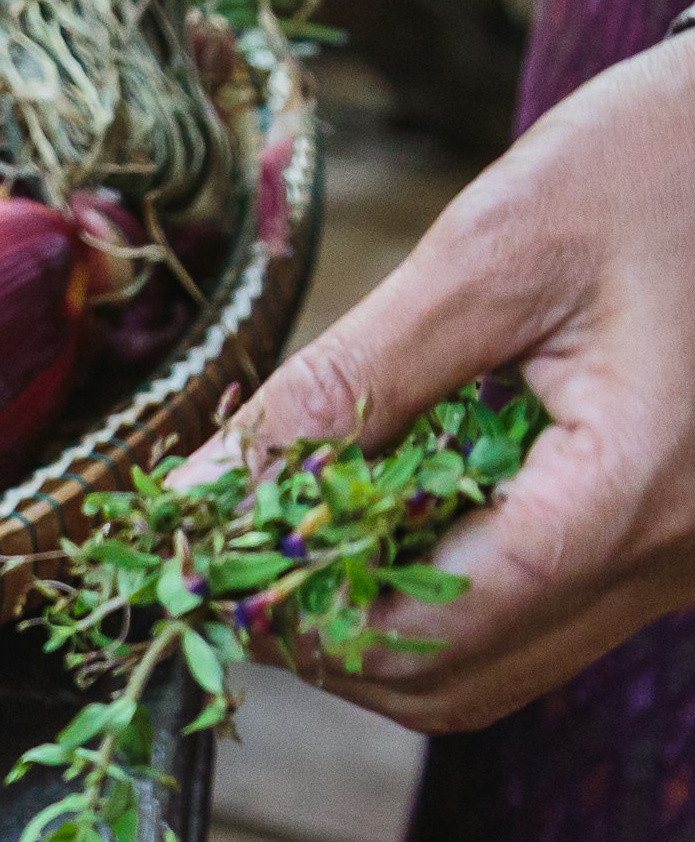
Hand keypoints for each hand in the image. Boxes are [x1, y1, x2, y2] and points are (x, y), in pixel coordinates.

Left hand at [218, 35, 694, 730]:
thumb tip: (196, 495)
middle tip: (238, 538)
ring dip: (375, 616)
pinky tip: (386, 502)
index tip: (207, 555)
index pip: (429, 630)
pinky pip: (535, 616)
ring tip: (302, 515)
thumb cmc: (664, 162)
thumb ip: (337, 388)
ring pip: (490, 667)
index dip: (295, 611)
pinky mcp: (671, 544)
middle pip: (451, 679)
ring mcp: (682, 565)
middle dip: (323, 626)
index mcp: (637, 493)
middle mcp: (677, 560)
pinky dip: (440, 585)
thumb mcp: (485, 258)